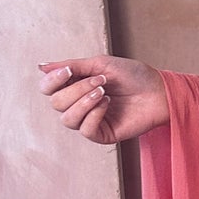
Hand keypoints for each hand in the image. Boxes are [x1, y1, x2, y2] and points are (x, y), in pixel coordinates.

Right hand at [36, 56, 168, 143]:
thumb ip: (71, 66)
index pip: (47, 89)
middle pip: (56, 103)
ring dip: (84, 102)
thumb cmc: (133, 75)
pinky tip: (108, 104)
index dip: (52, 81)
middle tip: (101, 80)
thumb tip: (41, 67)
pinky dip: (94, 114)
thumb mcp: (100, 64)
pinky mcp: (101, 134)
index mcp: (75, 86)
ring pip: (67, 119)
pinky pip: (85, 129)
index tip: (69, 71)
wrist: (158, 90)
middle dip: (77, 89)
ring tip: (104, 92)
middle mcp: (78, 105)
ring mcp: (89, 121)